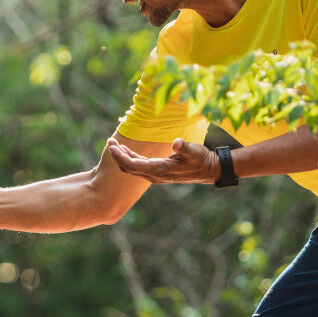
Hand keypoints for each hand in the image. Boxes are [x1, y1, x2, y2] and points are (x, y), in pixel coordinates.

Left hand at [107, 137, 221, 183]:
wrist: (208, 171)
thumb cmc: (201, 160)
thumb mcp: (194, 151)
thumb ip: (184, 148)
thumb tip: (177, 143)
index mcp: (159, 170)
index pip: (133, 165)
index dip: (121, 156)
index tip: (112, 146)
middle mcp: (154, 175)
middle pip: (128, 168)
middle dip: (117, 156)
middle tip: (109, 141)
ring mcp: (155, 175)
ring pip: (132, 168)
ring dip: (122, 157)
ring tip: (113, 144)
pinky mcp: (157, 171)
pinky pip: (138, 166)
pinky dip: (129, 158)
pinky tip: (125, 150)